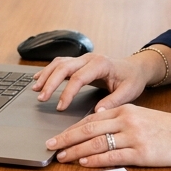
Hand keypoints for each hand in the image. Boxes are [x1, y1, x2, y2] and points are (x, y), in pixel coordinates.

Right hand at [31, 53, 148, 111]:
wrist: (135, 68)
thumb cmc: (132, 79)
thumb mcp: (128, 92)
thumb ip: (113, 101)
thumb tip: (97, 112)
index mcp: (101, 64)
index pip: (78, 77)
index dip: (67, 92)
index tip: (60, 107)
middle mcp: (89, 58)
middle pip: (64, 67)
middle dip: (50, 82)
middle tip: (41, 98)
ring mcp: (83, 59)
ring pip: (59, 63)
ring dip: (46, 75)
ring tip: (35, 89)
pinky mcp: (79, 62)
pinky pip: (60, 64)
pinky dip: (48, 71)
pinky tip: (38, 79)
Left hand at [47, 104, 170, 168]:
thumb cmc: (169, 129)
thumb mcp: (142, 118)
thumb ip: (120, 122)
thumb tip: (96, 133)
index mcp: (125, 110)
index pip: (91, 118)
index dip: (71, 128)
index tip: (58, 135)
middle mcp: (126, 120)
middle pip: (88, 129)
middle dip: (66, 138)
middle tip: (50, 145)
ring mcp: (133, 136)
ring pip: (97, 142)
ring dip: (76, 150)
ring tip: (62, 156)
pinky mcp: (141, 152)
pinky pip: (113, 156)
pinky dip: (96, 159)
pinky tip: (84, 162)